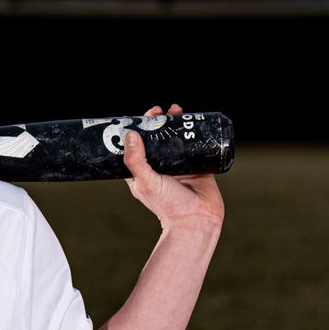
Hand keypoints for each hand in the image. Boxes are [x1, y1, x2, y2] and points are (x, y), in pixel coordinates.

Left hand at [122, 104, 223, 233]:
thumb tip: (130, 135)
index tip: (135, 117)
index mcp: (142, 173)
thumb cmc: (168, 206)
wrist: (197, 220)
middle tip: (158, 110)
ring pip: (175, 138)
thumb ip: (136, 161)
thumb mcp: (146, 182)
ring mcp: (179, 165)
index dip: (134, 131)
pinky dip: (194, 130)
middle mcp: (160, 167)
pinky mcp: (196, 164)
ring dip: (175, 122)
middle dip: (156, 122)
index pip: (134, 148)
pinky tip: (194, 120)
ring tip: (176, 109)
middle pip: (156, 138)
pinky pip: (195, 143)